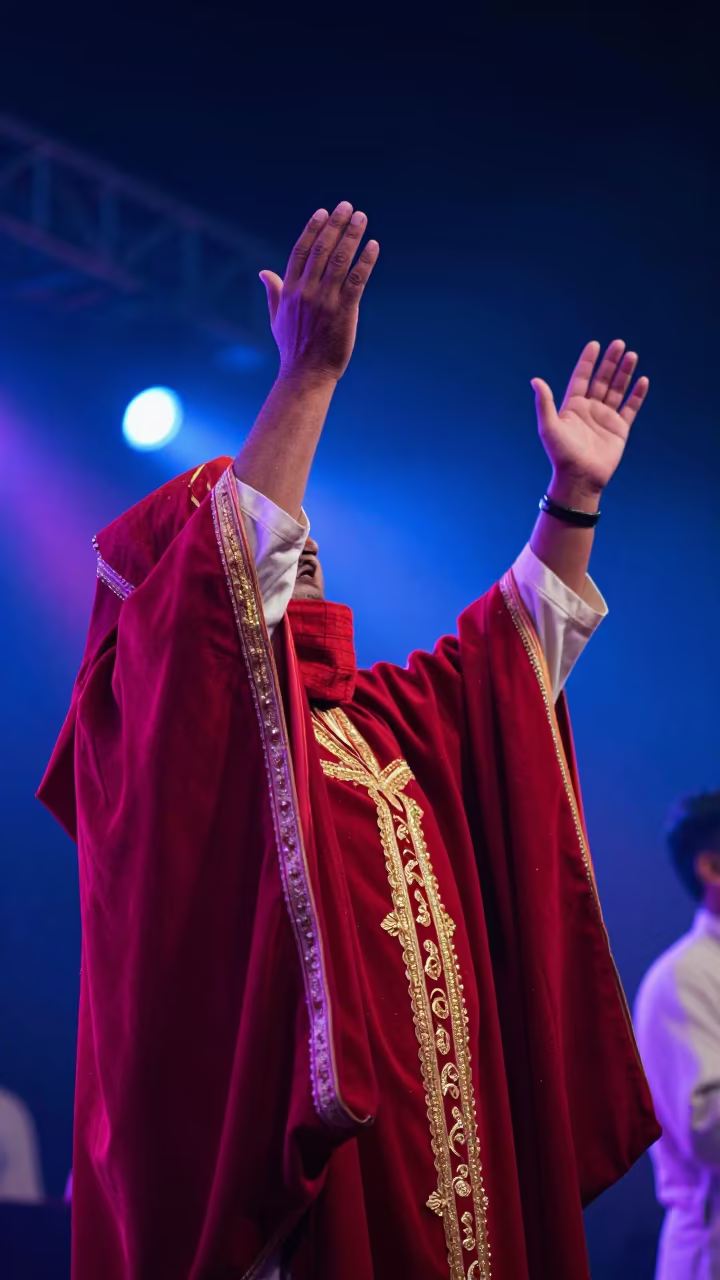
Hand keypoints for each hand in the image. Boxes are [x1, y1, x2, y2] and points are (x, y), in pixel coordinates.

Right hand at [259, 201, 378, 385]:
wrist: (306, 374)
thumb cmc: (292, 348)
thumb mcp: (276, 318)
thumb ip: (273, 291)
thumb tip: (263, 272)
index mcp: (290, 290)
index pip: (300, 251)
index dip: (313, 229)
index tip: (323, 212)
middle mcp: (306, 291)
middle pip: (322, 249)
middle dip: (335, 224)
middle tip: (346, 206)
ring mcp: (325, 301)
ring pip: (340, 260)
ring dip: (352, 235)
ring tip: (361, 217)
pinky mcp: (344, 311)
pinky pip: (357, 280)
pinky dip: (365, 261)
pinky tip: (373, 245)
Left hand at [532, 340, 648, 504]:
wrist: (580, 478)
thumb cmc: (561, 454)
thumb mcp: (549, 427)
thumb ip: (544, 403)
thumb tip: (535, 380)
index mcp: (573, 406)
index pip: (581, 378)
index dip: (588, 361)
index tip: (595, 345)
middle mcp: (590, 409)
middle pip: (602, 380)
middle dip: (611, 362)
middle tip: (619, 344)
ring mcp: (605, 418)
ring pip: (617, 390)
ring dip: (625, 373)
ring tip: (632, 355)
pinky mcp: (619, 429)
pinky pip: (630, 408)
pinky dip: (637, 395)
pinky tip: (642, 380)